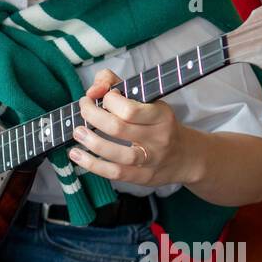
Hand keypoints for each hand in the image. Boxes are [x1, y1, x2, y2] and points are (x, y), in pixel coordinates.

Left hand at [67, 69, 200, 187]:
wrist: (185, 156)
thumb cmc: (158, 122)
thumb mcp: (146, 98)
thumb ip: (116, 84)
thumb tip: (94, 89)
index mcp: (160, 115)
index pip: (129, 109)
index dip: (108, 100)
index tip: (101, 95)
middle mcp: (158, 138)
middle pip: (118, 128)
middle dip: (92, 116)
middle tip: (83, 108)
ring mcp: (150, 160)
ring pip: (117, 154)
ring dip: (91, 142)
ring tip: (77, 132)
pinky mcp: (142, 177)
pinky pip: (114, 173)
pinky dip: (92, 165)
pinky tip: (76, 155)